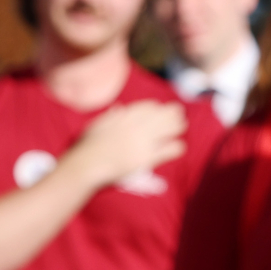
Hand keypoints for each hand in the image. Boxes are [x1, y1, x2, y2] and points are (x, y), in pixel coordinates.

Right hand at [64, 100, 188, 190]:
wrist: (88, 163)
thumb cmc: (88, 145)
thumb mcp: (98, 124)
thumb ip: (110, 116)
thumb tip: (117, 108)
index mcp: (125, 116)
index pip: (147, 106)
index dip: (156, 107)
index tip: (160, 108)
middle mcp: (137, 125)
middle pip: (161, 114)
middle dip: (172, 113)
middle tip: (179, 112)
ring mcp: (143, 141)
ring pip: (168, 129)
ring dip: (177, 126)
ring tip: (182, 126)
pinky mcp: (147, 158)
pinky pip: (168, 150)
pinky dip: (176, 147)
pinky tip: (180, 147)